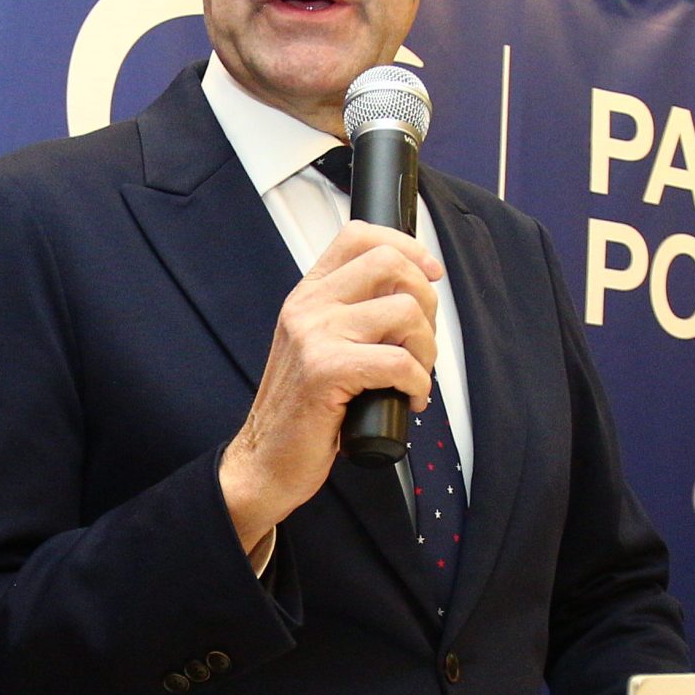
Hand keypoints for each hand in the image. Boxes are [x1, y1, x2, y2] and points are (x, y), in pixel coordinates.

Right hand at [220, 221, 439, 553]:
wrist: (265, 459)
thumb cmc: (301, 411)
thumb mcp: (317, 346)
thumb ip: (350, 316)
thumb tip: (411, 298)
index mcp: (308, 294)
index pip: (358, 235)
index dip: (407, 246)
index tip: (429, 273)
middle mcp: (308, 305)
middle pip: (390, 263)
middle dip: (427, 300)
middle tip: (422, 341)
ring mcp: (315, 335)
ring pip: (404, 312)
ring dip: (427, 349)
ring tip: (416, 375)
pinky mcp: (327, 370)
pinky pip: (399, 362)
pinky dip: (418, 383)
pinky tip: (410, 399)